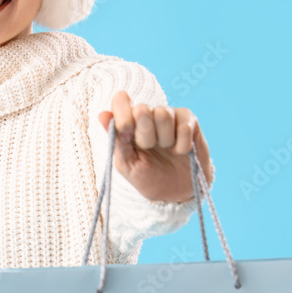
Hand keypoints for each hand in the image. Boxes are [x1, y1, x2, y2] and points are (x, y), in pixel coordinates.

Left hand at [98, 91, 213, 203]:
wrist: (176, 192)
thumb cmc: (149, 177)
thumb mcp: (127, 164)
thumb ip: (116, 140)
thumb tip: (102, 114)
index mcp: (128, 122)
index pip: (120, 100)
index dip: (123, 116)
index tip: (127, 135)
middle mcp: (148, 113)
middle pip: (142, 109)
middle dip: (145, 136)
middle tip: (149, 149)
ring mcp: (169, 114)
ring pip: (164, 115)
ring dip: (165, 141)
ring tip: (166, 150)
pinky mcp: (189, 120)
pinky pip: (183, 127)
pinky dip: (182, 146)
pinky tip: (180, 151)